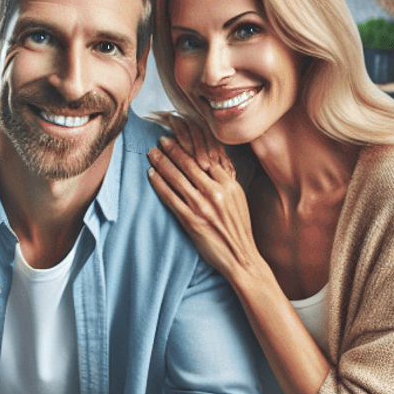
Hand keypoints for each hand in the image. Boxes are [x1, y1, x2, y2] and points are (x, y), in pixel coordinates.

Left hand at [147, 122, 260, 283]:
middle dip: (173, 149)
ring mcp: (203, 207)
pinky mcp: (192, 221)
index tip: (180, 136)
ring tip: (152, 153)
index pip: (206, 157)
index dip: (191, 145)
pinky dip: (159, 184)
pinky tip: (151, 175)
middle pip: (189, 164)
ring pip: (177, 178)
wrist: (241, 257)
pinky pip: (171, 197)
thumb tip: (212, 160)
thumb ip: (226, 179)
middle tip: (161, 140)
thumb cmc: (238, 228)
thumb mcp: (237, 198)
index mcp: (229, 184)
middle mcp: (216, 192)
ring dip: (162, 163)